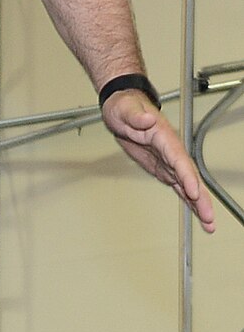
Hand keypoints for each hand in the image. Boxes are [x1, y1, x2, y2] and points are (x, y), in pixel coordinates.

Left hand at [102, 91, 215, 231]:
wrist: (122, 110)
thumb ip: (136, 115)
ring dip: (198, 204)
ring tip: (209, 223)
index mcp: (165, 137)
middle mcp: (171, 151)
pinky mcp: (164, 168)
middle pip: (190, 177)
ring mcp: (169, 161)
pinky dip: (188, 199)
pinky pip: (178, 186)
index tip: (194, 191)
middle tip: (209, 218)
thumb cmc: (125, 107)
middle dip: (200, 198)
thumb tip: (147, 119)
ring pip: (187, 185)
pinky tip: (196, 212)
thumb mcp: (125, 109)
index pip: (179, 159)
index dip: (187, 176)